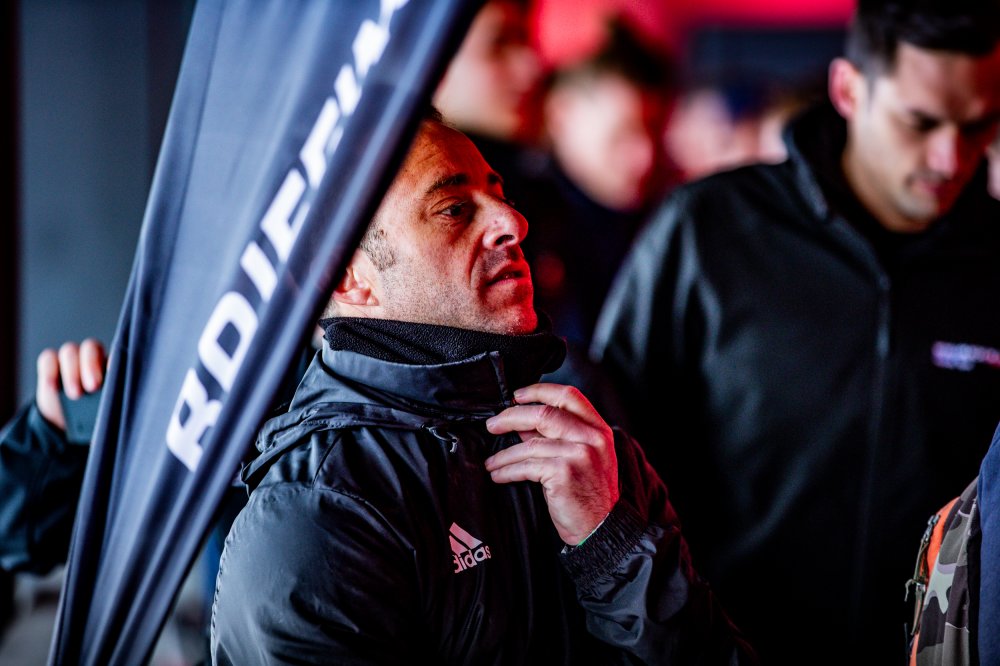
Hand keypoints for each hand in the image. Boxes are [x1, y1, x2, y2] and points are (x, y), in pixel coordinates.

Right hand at [35, 338, 106, 430]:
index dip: (114, 360)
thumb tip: (117, 406)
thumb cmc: (94, 410)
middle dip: (91, 365)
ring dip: (72, 372)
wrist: (65, 418)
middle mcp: (91, 354)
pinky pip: (47, 359)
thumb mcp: (105, 407)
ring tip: (75, 394)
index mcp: (111, 362)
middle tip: (93, 387)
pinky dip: (50, 372)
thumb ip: (111, 399)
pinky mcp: (49, 363)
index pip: (115, 353)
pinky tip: (53, 388)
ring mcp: (70, 357)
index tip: (114, 372)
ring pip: (70, 351)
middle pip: (91, 347)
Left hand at [485, 383, 618, 544]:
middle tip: (492, 425)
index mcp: (598, 429)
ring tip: (492, 462)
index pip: (569, 395)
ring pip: (530, 444)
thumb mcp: (581, 458)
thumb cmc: (588, 494)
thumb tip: (521, 424)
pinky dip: (507, 470)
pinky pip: (526, 466)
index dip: (539, 391)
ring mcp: (579, 454)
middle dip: (511, 417)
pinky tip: (499, 474)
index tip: (516, 396)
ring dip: (504, 454)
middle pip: (544, 413)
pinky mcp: (564, 473)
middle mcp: (592, 438)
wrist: (601, 528)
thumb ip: (557, 437)